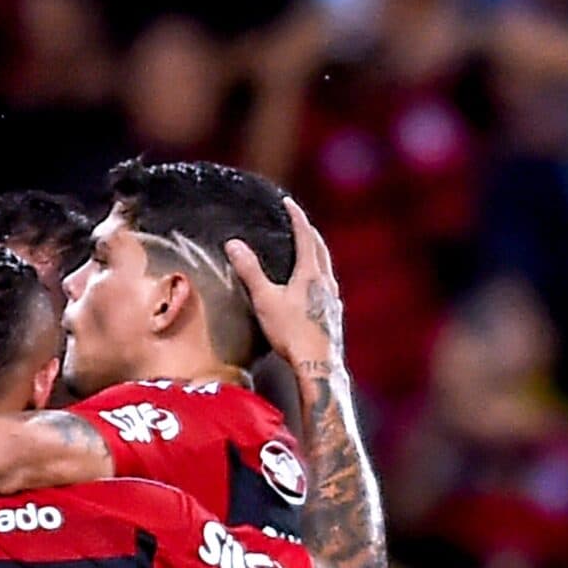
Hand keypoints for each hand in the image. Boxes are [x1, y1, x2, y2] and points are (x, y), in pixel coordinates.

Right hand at [223, 197, 341, 377]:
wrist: (318, 365)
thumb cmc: (291, 332)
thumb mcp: (265, 299)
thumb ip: (250, 271)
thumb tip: (234, 244)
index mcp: (310, 273)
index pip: (305, 236)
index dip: (297, 217)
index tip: (288, 202)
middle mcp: (326, 282)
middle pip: (320, 249)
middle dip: (309, 232)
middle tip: (299, 222)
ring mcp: (333, 299)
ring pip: (326, 267)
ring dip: (316, 253)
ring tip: (306, 250)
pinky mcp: (333, 314)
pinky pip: (328, 285)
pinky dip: (319, 275)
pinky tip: (313, 287)